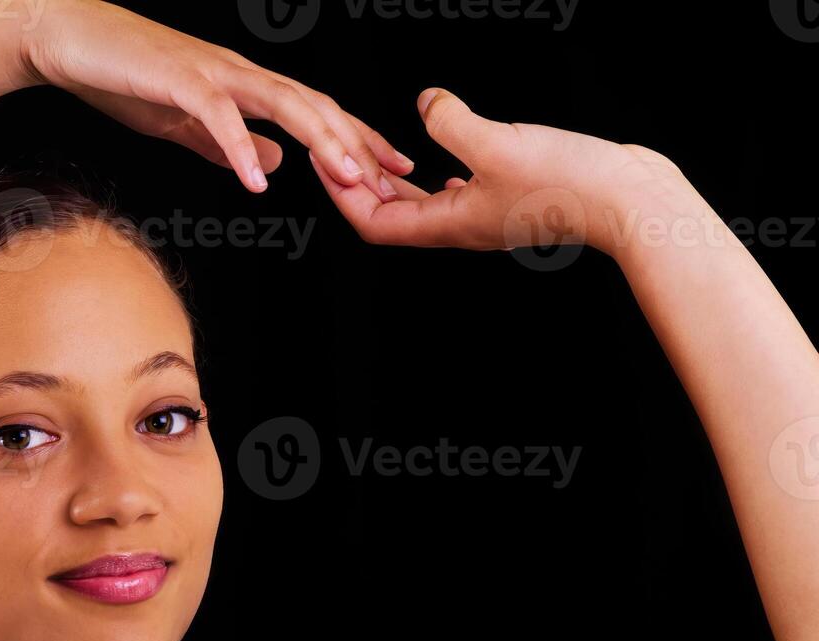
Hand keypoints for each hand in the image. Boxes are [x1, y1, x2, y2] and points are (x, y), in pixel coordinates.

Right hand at [11, 0, 411, 198]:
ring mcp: (211, 73)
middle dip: (356, 142)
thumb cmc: (121, 77)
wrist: (68, 38)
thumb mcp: (183, 121)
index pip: (313, 112)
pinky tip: (258, 180)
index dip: (355, 139)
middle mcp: (238, 73)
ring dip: (319, 141)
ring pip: (281, 103)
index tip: (391, 171)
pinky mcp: (178, 80)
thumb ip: (227, 145)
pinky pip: (218, 115)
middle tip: (391, 178)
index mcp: (243, 84)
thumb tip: (274, 164)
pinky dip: (241, 147)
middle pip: (312, 106)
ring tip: (348, 177)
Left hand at [311, 87, 694, 253]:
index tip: (321, 159)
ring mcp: (487, 214)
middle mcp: (462, 225)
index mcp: (448, 223)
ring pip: (426, 203)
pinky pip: (460, 192)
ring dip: (397, 181)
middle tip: (337, 153)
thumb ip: (452, 121)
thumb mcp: (497, 143)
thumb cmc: (569, 182)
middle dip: (360, 185)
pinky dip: (440, 177)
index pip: (372, 221)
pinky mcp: (513, 198)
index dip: (339, 194)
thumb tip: (426, 101)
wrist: (634, 201)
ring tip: (379, 153)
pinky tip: (446, 160)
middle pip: (392, 215)